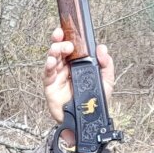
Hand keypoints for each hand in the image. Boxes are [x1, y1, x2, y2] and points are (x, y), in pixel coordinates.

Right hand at [41, 29, 114, 148]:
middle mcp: (65, 68)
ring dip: (53, 52)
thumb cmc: (94, 103)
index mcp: (77, 64)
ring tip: (58, 49)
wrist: (86, 122)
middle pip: (58, 50)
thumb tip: (102, 48)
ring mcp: (57, 76)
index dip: (66, 37)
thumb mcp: (106, 82)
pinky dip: (48, 66)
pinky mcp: (50, 86)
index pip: (70, 47)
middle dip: (59, 42)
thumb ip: (107, 65)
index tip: (65, 29)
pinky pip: (46, 74)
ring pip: (52, 59)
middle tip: (65, 43)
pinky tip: (51, 62)